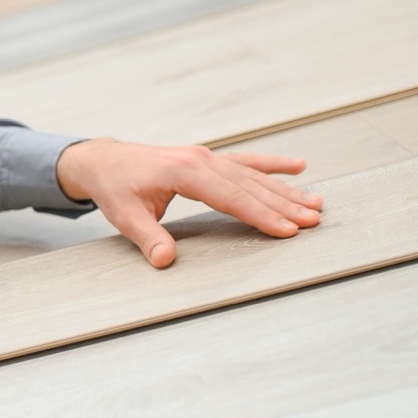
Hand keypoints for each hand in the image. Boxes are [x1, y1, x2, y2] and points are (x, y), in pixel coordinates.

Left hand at [56, 137, 323, 268]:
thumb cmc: (114, 188)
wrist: (103, 161)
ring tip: (315, 202)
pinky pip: (244, 161)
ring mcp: (204, 156)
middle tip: (313, 220)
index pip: (230, 197)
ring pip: (251, 174)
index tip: (286, 230)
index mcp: (183, 171)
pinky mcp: (205, 158)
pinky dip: (271, 164)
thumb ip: (147, 238)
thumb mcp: (125, 216)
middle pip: (249, 185)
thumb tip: (164, 261)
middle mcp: (199, 159)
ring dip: (284, 189)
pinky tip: (297, 166)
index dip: (260, 215)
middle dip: (283, 204)